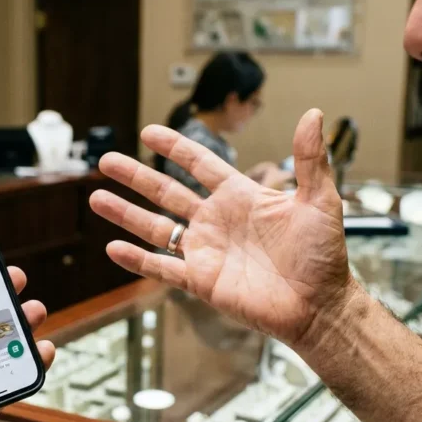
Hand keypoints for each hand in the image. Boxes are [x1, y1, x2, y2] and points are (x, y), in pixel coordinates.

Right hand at [90, 109, 359, 348]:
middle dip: (135, 176)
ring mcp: (206, 251)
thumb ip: (311, 160)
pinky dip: (137, 260)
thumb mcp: (320, 201)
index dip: (175, 147)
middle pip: (166, 193)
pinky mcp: (201, 281)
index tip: (148, 131)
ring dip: (126, 214)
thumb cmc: (324, 256)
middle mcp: (217, 221)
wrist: (319, 307)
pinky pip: (162, 268)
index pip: (200, 165)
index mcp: (241, 197)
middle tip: (106, 161)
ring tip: (97, 198)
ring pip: (156, 228)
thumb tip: (314, 114)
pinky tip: (113, 248)